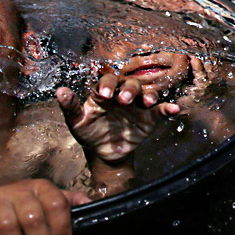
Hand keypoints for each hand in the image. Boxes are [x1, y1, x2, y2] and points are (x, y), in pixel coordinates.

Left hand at [56, 71, 181, 164]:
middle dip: (128, 90)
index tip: (104, 95)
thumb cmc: (89, 132)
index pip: (108, 82)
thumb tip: (60, 91)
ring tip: (145, 103)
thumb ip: (70, 106)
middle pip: (130, 84)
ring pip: (146, 93)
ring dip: (147, 95)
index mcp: (105, 93)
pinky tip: (174, 109)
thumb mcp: (76, 121)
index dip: (107, 85)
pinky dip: (168, 108)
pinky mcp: (149, 118)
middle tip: (123, 101)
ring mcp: (137, 106)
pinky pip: (161, 110)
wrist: (104, 152)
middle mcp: (122, 95)